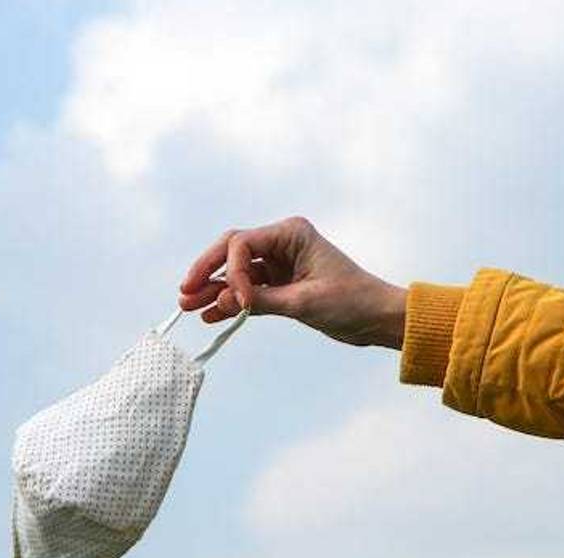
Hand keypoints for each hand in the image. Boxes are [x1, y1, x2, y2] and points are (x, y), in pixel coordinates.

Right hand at [178, 216, 407, 348]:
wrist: (378, 318)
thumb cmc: (352, 301)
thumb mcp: (304, 302)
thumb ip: (260, 301)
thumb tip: (217, 303)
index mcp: (291, 233)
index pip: (243, 244)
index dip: (231, 272)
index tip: (238, 302)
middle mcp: (283, 243)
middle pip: (232, 252)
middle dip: (208, 272)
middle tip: (185, 292)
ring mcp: (281, 263)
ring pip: (237, 273)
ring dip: (214, 289)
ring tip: (188, 306)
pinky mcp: (282, 284)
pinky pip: (248, 290)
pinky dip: (231, 302)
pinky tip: (210, 315)